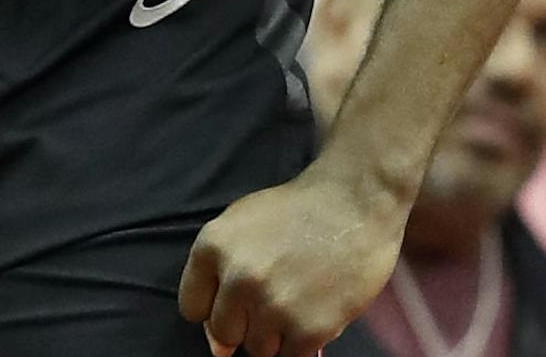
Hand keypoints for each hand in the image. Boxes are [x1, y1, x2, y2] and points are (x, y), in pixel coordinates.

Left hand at [178, 164, 406, 356]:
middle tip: (273, 298)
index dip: (216, 305)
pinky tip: (314, 312)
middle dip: (245, 322)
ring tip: (296, 301)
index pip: (191, 307)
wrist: (353, 203)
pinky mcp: (309, 328)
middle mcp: (237, 277)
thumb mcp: (241, 223)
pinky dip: (303, 344)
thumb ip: (218, 276)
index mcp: (212, 247)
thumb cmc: (295, 212)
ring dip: (276, 334)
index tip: (236, 298)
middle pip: (224, 333)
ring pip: (258, 349)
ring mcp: (273, 305)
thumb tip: (217, 348)